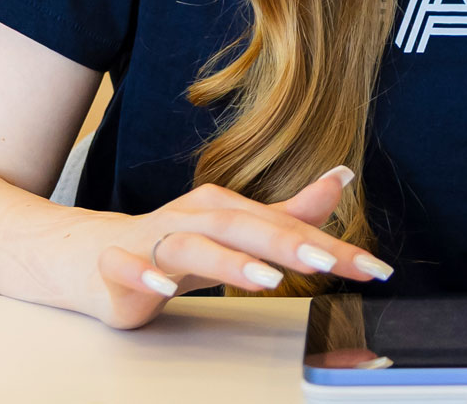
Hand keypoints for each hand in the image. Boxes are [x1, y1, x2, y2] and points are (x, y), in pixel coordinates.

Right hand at [84, 166, 391, 327]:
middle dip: (291, 244)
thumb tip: (342, 177)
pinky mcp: (116, 266)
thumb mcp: (239, 233)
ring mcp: (154, 239)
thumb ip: (291, 214)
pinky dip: (142, 275)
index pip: (290, 229)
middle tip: (330, 263)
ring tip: (267, 281)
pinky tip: (162, 289)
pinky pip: (125, 268)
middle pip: (247, 228)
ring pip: (192, 246)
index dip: (334, 248)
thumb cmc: (176, 244)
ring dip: (229, 262)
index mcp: (228, 208)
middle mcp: (195, 216)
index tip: (375, 269)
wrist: (91, 255)